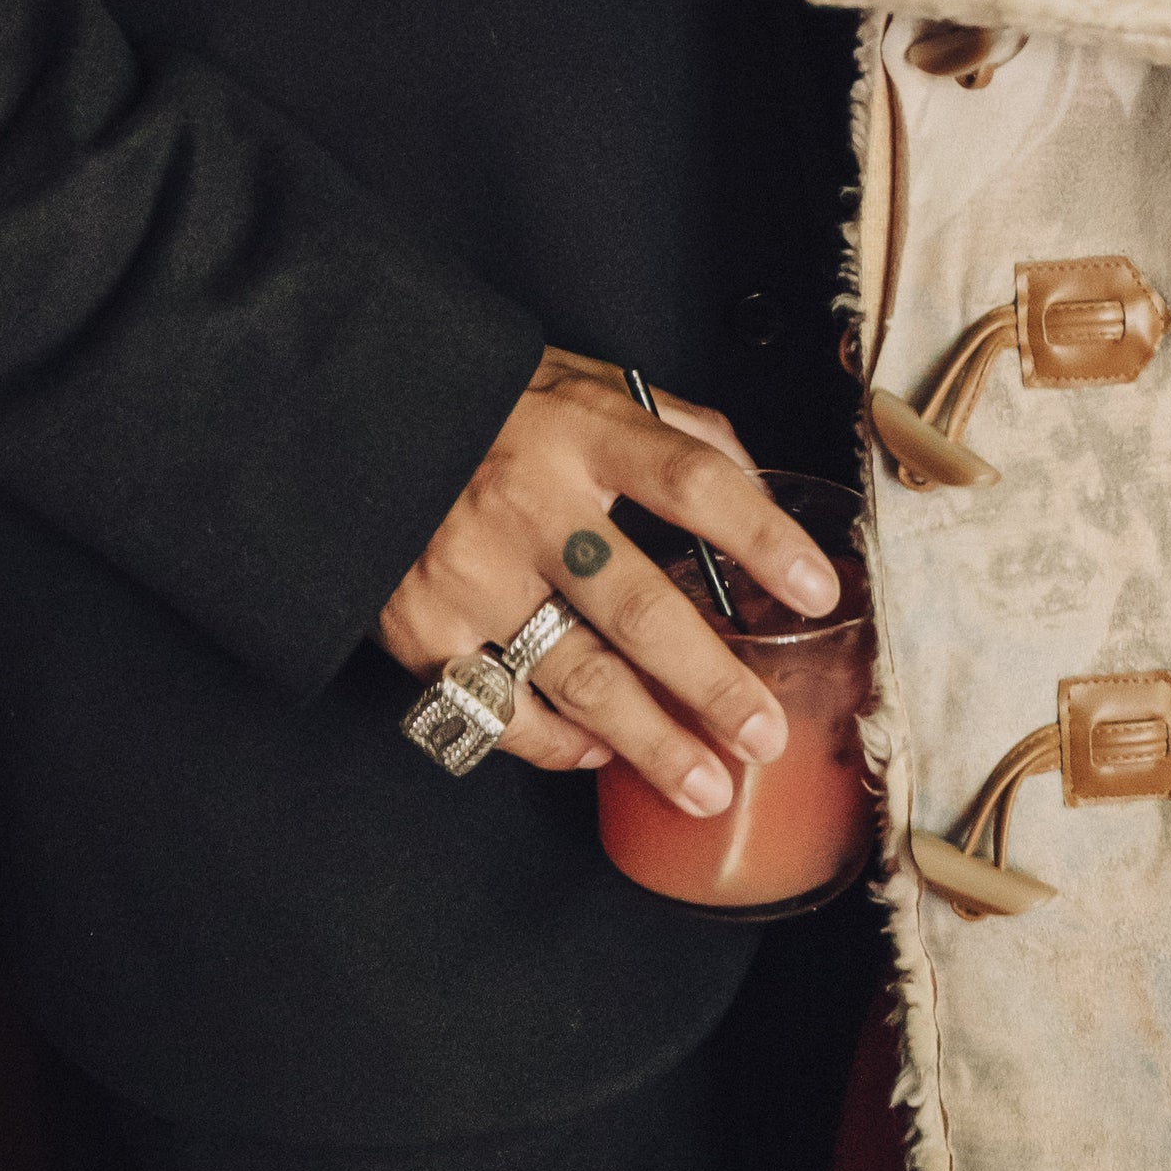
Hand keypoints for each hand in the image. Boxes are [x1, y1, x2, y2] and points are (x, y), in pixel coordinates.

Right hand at [377, 346, 839, 814]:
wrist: (350, 421)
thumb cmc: (494, 407)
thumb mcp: (587, 384)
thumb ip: (674, 430)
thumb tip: (758, 486)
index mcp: (581, 430)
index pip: (692, 482)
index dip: (762, 536)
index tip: (820, 589)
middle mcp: (529, 503)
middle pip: (639, 606)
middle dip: (711, 683)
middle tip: (765, 734)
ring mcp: (471, 570)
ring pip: (577, 676)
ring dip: (649, 741)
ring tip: (707, 786)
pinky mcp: (423, 625)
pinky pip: (501, 706)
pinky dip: (555, 742)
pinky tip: (599, 754)